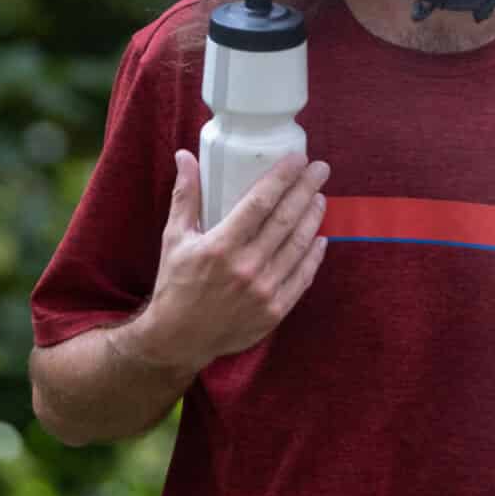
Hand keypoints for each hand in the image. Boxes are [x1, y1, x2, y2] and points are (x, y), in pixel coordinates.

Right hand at [120, 149, 328, 372]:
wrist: (178, 339)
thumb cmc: (175, 285)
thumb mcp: (174, 238)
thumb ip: (185, 196)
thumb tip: (185, 156)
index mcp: (221, 246)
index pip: (260, 202)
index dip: (282, 177)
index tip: (297, 159)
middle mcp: (246, 267)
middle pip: (286, 219)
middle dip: (306, 189)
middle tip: (320, 169)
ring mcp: (264, 291)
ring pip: (298, 246)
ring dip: (313, 218)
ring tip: (320, 197)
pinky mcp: (274, 311)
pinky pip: (302, 277)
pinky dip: (314, 256)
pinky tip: (320, 239)